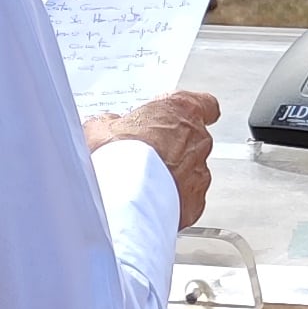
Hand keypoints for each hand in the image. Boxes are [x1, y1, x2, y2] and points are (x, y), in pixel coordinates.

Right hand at [87, 87, 222, 226]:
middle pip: (193, 140)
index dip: (189, 113)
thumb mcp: (102, 126)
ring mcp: (200, 173)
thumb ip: (113, 121)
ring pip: (190, 172)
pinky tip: (147, 203)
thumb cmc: (118, 155)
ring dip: (171, 176)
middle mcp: (199, 140)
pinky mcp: (195, 204)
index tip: (175, 116)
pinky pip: (186, 200)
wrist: (124, 198)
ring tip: (140, 184)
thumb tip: (109, 125)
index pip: (205, 104)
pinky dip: (170, 201)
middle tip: (142, 155)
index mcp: (182, 110)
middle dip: (171, 148)